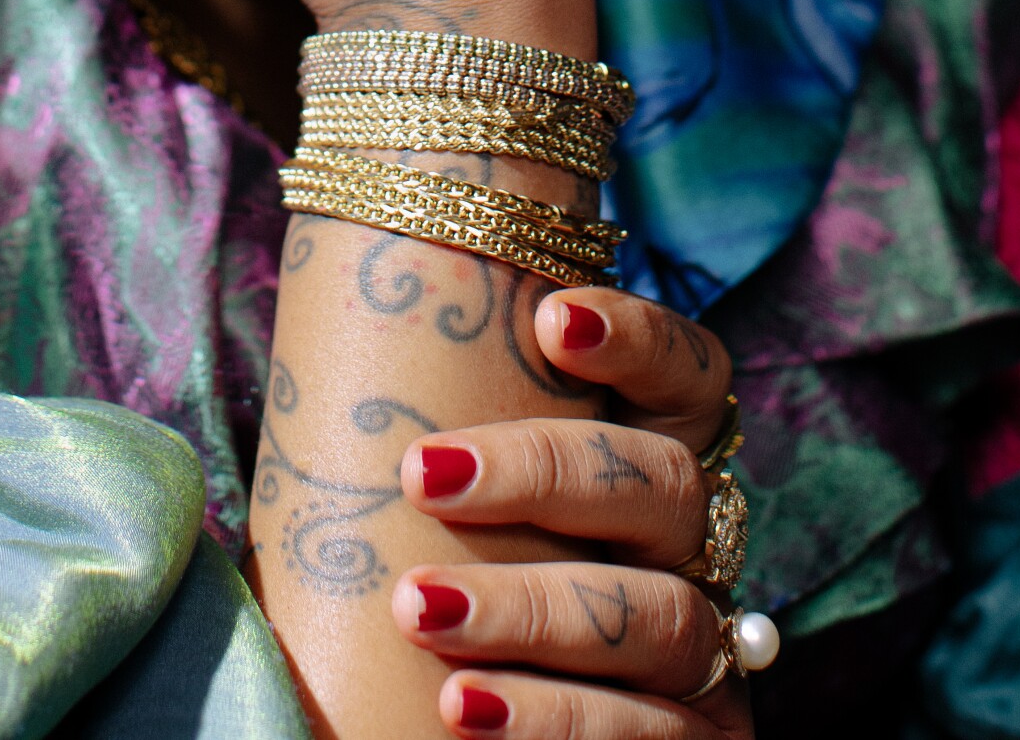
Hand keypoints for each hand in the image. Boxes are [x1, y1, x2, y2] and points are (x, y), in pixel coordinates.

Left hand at [390, 287, 754, 734]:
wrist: (445, 734)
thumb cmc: (444, 599)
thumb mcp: (449, 524)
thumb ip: (436, 465)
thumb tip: (315, 394)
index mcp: (647, 472)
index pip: (688, 378)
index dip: (641, 339)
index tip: (551, 320)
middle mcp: (691, 554)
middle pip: (668, 483)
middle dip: (545, 470)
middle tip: (422, 472)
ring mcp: (704, 657)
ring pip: (662, 614)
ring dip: (531, 608)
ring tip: (417, 608)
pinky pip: (652, 733)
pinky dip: (555, 716)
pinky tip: (464, 706)